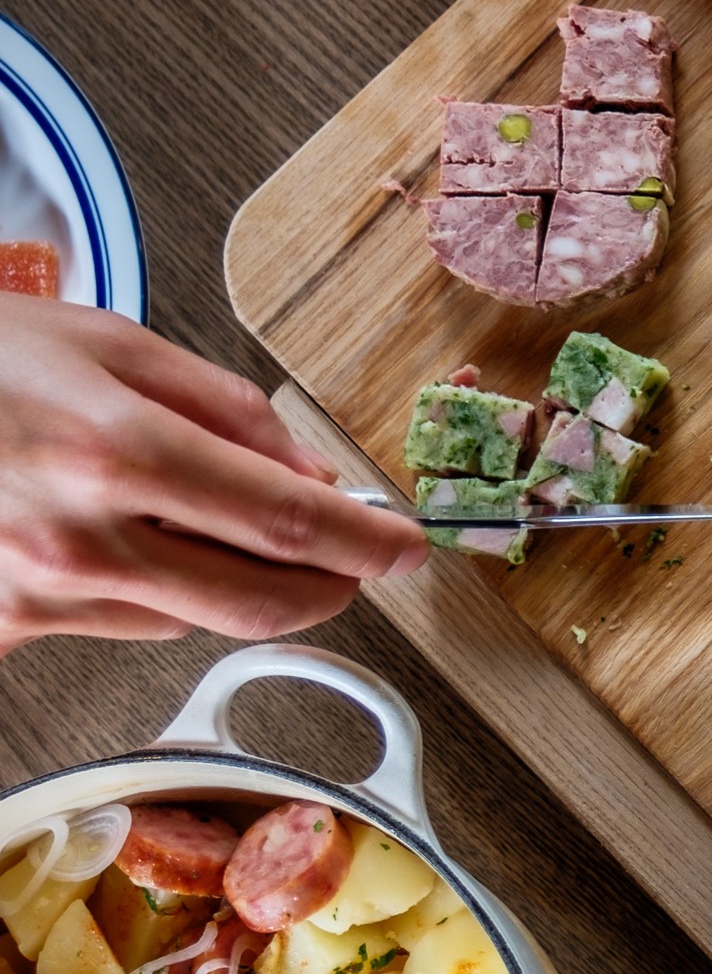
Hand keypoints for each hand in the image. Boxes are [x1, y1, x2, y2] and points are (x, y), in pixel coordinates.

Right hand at [0, 297, 426, 655]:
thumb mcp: (117, 346)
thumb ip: (232, 413)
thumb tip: (316, 476)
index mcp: (120, 450)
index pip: (287, 522)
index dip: (366, 543)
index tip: (409, 549)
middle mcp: (79, 537)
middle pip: (255, 599)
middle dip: (327, 586)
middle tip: (357, 560)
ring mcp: (36, 594)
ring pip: (193, 616)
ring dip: (239, 582)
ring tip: (223, 522)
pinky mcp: (4, 627)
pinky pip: (122, 624)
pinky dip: (159, 590)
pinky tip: (139, 539)